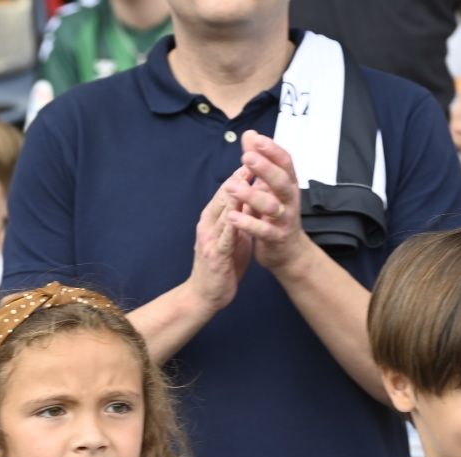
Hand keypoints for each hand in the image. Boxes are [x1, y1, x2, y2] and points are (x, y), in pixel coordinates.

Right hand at [187, 167, 252, 314]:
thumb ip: (238, 218)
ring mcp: (210, 239)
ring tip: (249, 175)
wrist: (204, 297)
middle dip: (239, 175)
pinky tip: (244, 211)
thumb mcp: (231, 237)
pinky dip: (235, 221)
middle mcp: (208, 224)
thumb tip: (250, 199)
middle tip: (254, 155)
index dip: (240, 172)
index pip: (226, 190)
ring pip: (224, 210)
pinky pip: (227, 235)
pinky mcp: (216, 255)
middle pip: (224, 194)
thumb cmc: (220, 267)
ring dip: (237, 192)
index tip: (255, 155)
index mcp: (212, 219)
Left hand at [227, 131, 308, 273]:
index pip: (285, 162)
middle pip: (281, 181)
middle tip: (247, 157)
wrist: (288, 252)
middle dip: (266, 168)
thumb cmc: (276, 214)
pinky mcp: (276, 238)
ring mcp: (284, 220)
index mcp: (288, 184)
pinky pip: (262, 231)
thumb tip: (250, 133)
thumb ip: (258, 161)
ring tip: (231, 186)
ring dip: (251, 195)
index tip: (256, 139)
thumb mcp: (269, 186)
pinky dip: (247, 224)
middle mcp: (290, 200)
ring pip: (271, 206)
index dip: (272, 150)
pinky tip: (231, 216)